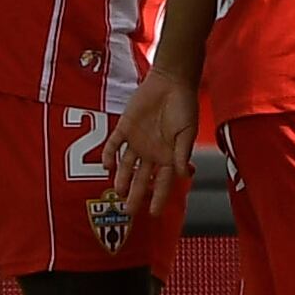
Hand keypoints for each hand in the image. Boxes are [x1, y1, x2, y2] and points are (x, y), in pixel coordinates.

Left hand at [105, 68, 199, 221]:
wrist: (171, 81)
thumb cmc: (184, 105)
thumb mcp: (187, 131)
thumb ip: (182, 152)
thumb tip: (181, 175)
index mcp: (168, 155)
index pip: (163, 183)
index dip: (159, 198)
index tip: (153, 213)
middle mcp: (151, 152)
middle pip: (142, 178)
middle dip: (136, 195)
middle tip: (129, 211)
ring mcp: (136, 141)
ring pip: (126, 165)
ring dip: (122, 179)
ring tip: (118, 192)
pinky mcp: (124, 127)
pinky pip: (113, 144)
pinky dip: (108, 155)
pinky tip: (107, 166)